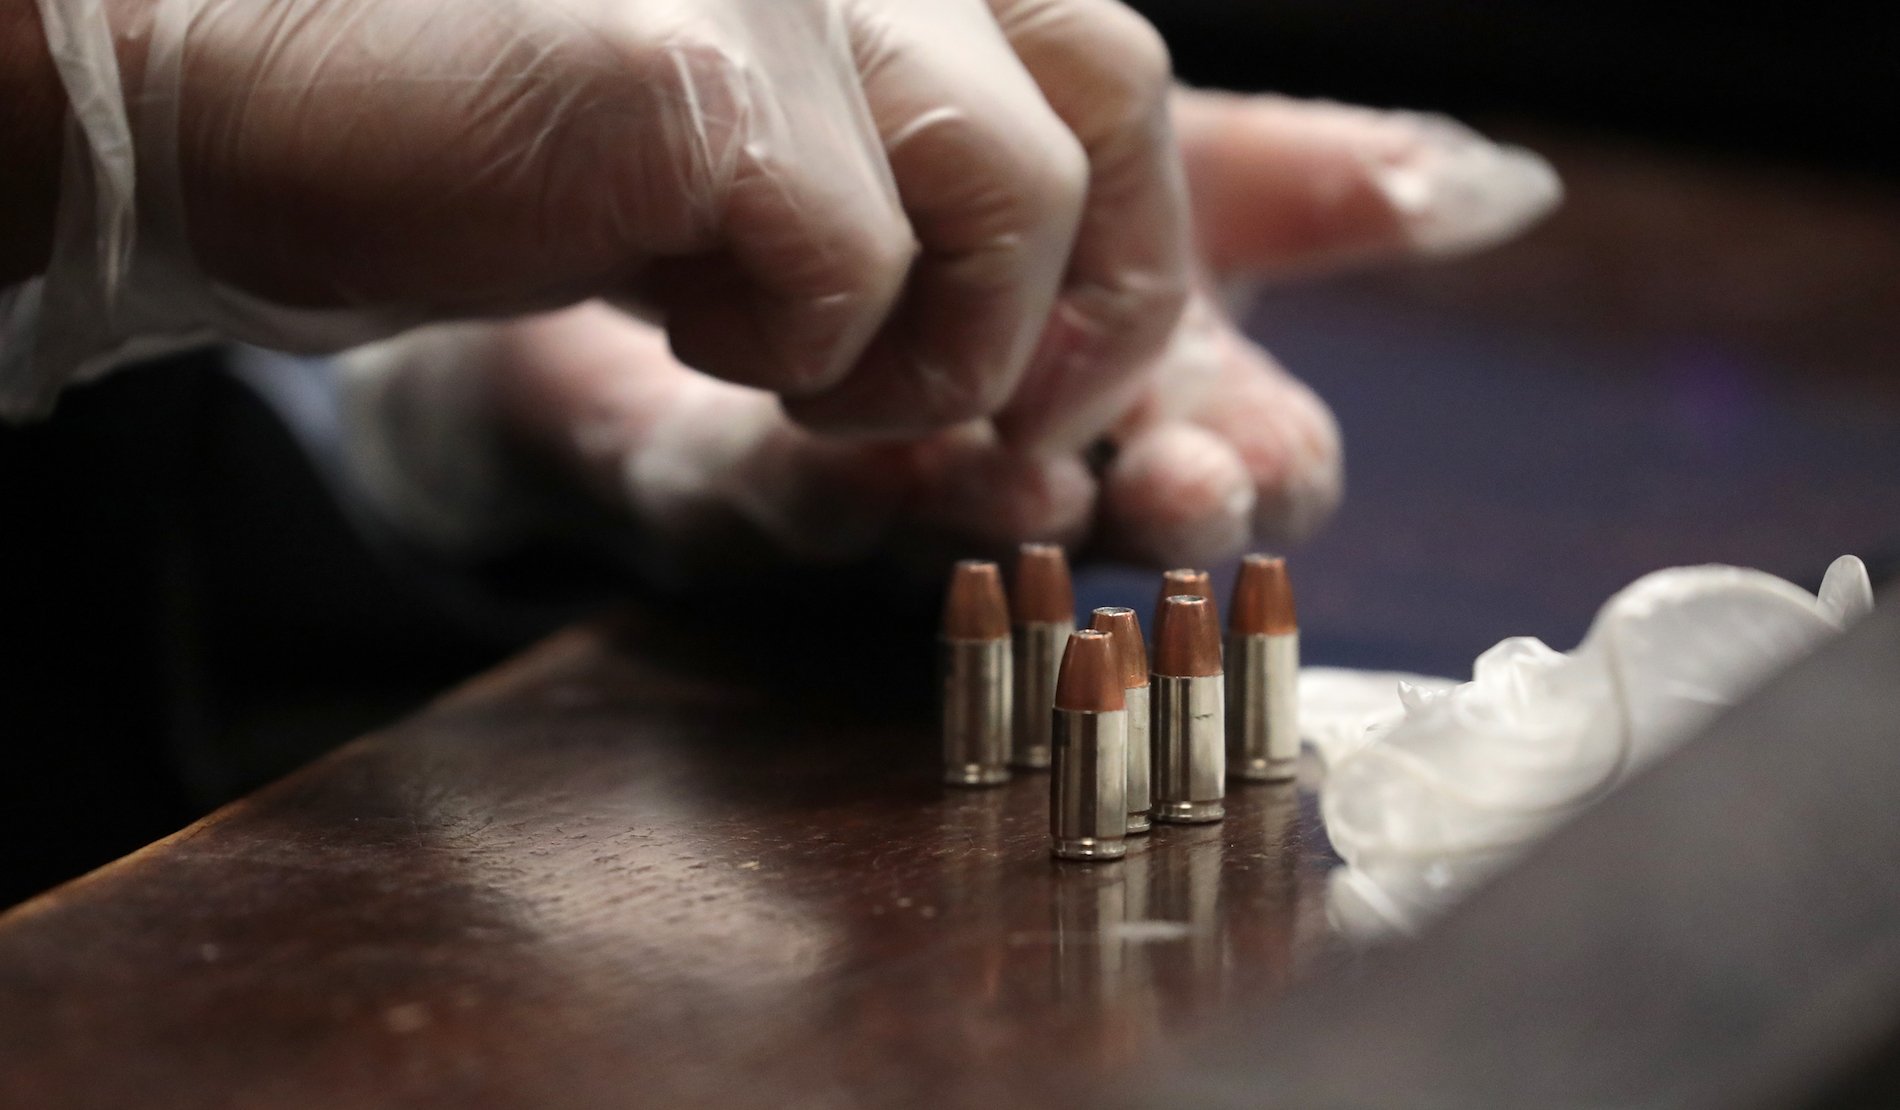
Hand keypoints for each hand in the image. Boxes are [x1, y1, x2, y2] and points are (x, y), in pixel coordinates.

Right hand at [14, 0, 1185, 435]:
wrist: (266, 117)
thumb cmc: (547, 159)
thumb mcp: (789, 170)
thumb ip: (966, 195)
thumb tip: (1190, 296)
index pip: (1116, 65)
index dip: (1155, 245)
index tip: (1088, 391)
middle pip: (1112, 99)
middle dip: (1085, 306)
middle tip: (984, 412)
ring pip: (1004, 194)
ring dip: (912, 343)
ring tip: (775, 351)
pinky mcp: (691, 64)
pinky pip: (844, 260)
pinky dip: (781, 344)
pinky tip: (665, 306)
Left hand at [338, 89, 1559, 570]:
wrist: (721, 201)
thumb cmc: (951, 192)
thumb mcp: (1141, 158)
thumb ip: (1303, 183)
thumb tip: (1504, 188)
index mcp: (1141, 397)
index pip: (1252, 460)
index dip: (1266, 472)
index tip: (1254, 454)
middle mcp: (1023, 471)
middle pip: (1118, 529)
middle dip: (1156, 516)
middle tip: (1174, 488)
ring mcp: (872, 501)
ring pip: (947, 545)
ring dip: (995, 520)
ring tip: (1011, 485)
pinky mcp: (716, 497)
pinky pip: (764, 515)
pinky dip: (807, 492)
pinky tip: (828, 454)